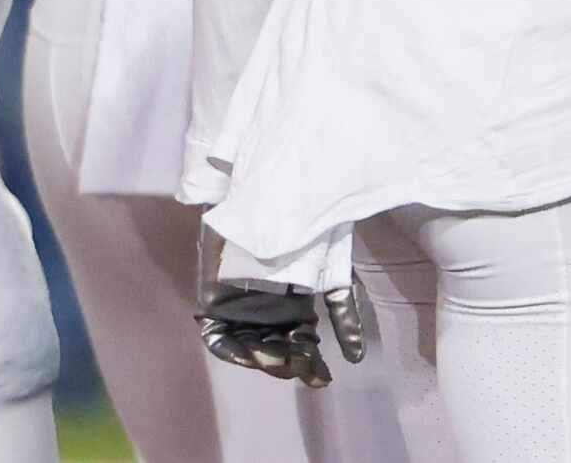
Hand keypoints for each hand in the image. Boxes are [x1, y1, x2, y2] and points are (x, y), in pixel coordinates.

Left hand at [196, 227, 365, 386]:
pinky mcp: (213, 298)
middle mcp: (267, 310)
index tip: (321, 377)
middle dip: (287, 364)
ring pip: (248, 347)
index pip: (300, 345)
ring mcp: (240, 306)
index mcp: (294, 305)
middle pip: (274, 350)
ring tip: (276, 359)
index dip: (309, 364)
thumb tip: (356, 358)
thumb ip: (344, 310)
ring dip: (261, 359)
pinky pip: (216, 336)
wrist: (271, 193)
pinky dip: (227, 349)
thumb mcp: (333, 271)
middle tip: (298, 364)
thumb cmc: (307, 227)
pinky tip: (245, 353)